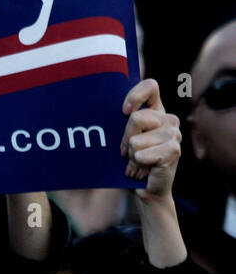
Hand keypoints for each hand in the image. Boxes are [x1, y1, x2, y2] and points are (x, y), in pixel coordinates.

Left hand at [121, 78, 180, 202]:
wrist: (145, 188)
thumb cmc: (131, 160)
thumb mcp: (123, 137)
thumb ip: (120, 121)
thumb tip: (99, 108)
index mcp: (155, 111)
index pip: (150, 86)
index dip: (135, 95)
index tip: (123, 111)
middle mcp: (168, 119)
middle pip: (135, 118)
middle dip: (125, 138)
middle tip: (127, 151)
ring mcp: (174, 134)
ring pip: (136, 140)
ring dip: (131, 155)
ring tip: (138, 161)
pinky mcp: (174, 150)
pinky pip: (141, 154)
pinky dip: (137, 165)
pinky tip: (145, 169)